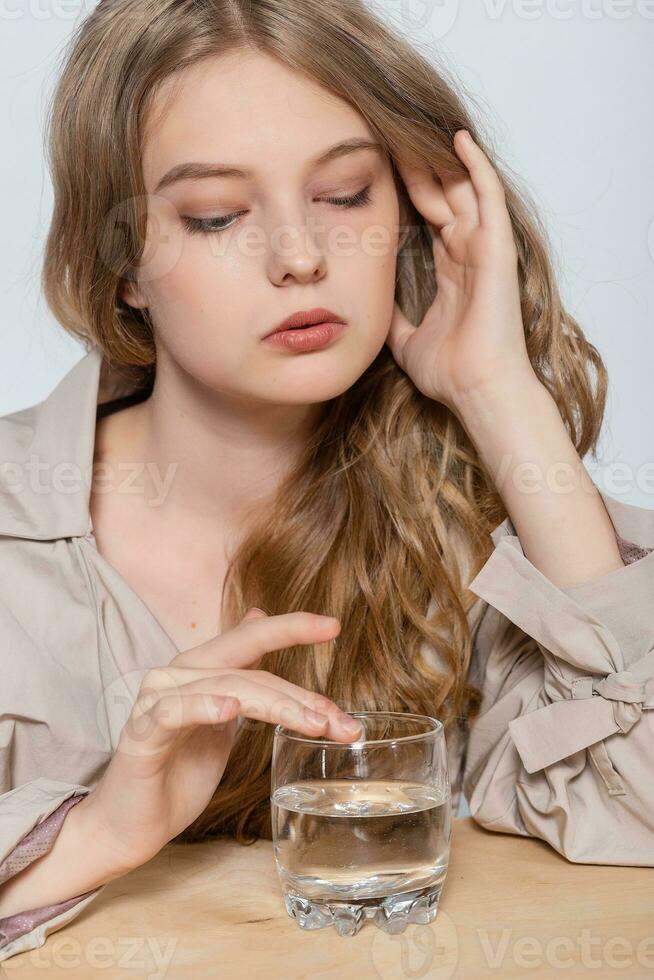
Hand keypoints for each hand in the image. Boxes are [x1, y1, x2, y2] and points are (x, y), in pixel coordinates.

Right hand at [75, 608, 361, 872]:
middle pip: (247, 667)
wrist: (129, 825)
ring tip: (314, 724)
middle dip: (299, 692)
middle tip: (340, 719)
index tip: (335, 625)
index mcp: (199, 670)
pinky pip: (172, 712)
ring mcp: (157, 701)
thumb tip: (260, 617)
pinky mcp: (141, 734)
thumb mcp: (222, 719)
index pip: (250, 639)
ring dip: (276, 705)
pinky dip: (202, 707)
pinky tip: (230, 710)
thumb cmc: (177, 774)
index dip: (292, 628)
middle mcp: (177, 675)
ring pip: (226, 688)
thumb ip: (243, 676)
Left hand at [386, 129, 535, 416]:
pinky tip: (457, 138)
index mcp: (452, 270)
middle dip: (418, 166)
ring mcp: (485, 248)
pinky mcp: (497, 248)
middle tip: (389, 134)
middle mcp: (469, 253)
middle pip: (442, 195)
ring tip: (413, 127)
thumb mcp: (406, 339)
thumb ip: (394, 316)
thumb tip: (371, 307)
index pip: (428, 216)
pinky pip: (488, 196)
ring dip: (439, 159)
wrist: (476, 389)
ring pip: (462, 188)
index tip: (380, 166)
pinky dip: (475, 166)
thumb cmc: (450, 371)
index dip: (408, 190)